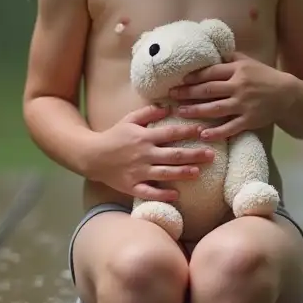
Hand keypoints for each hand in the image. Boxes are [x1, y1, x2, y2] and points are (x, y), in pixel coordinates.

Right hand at [88, 105, 214, 202]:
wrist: (91, 155)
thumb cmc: (113, 136)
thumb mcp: (129, 120)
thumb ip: (148, 113)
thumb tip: (168, 106)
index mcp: (144, 137)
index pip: (170, 133)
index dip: (187, 131)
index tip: (203, 131)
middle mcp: (143, 154)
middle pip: (172, 155)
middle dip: (193, 154)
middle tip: (211, 155)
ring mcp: (138, 171)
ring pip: (164, 173)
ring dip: (182, 173)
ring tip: (198, 172)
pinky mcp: (131, 186)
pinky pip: (148, 192)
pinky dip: (161, 194)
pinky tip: (175, 195)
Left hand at [169, 53, 290, 140]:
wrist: (288, 94)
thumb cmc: (264, 76)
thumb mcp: (248, 62)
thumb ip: (229, 58)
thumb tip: (210, 51)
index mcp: (238, 70)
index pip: (211, 72)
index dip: (193, 77)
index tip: (179, 80)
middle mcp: (239, 86)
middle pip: (209, 90)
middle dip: (188, 93)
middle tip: (171, 96)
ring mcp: (244, 104)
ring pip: (216, 108)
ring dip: (196, 111)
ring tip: (181, 112)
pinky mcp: (250, 120)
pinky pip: (230, 127)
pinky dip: (217, 132)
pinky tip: (203, 134)